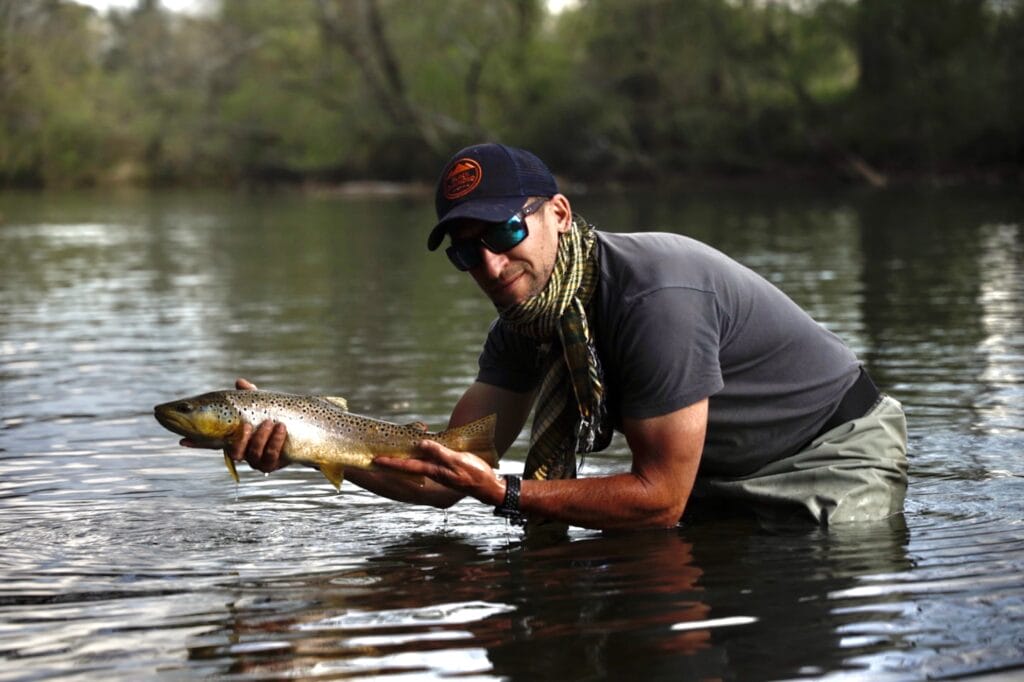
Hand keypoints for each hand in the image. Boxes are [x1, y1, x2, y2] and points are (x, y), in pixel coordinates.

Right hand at [180, 377, 288, 472]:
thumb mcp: (262, 403)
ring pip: (252, 456)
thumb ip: (249, 395)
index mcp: (235, 437)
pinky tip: (281, 429)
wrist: (302, 431)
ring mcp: (257, 460)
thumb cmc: (276, 415)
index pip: (212, 442)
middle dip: (240, 440)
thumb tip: (239, 382)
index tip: (183, 440)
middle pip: (233, 453)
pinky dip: (275, 442)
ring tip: (270, 423)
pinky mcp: (272, 464)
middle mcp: (243, 451)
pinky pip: (270, 457)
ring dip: (260, 439)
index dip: (196, 443)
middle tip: (247, 425)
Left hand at [375, 440, 504, 505]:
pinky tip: (417, 451)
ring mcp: (439, 471)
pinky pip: (426, 462)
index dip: (391, 462)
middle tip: (377, 456)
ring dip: (404, 459)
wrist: (487, 486)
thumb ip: (440, 453)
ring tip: (391, 452)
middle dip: (393, 461)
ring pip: (416, 463)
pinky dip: (418, 456)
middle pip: (408, 466)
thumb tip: (422, 444)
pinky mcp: (445, 469)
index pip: (408, 465)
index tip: (376, 459)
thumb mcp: (458, 460)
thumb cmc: (474, 474)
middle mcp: (433, 472)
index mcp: (434, 471)